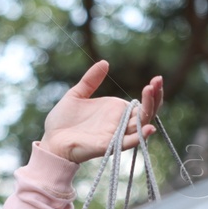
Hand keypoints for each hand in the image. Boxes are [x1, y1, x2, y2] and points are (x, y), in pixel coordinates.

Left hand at [38, 61, 163, 163]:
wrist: (50, 140)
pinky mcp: (108, 146)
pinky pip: (128, 143)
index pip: (142, 103)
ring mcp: (115, 135)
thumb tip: (105, 63)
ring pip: (141, 124)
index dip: (152, 92)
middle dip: (155, 97)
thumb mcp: (76, 94)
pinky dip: (140, 137)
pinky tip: (149, 127)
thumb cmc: (62, 121)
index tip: (157, 78)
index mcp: (115, 111)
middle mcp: (119, 123)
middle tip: (157, 80)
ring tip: (151, 90)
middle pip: (146, 112)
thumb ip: (90, 80)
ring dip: (149, 109)